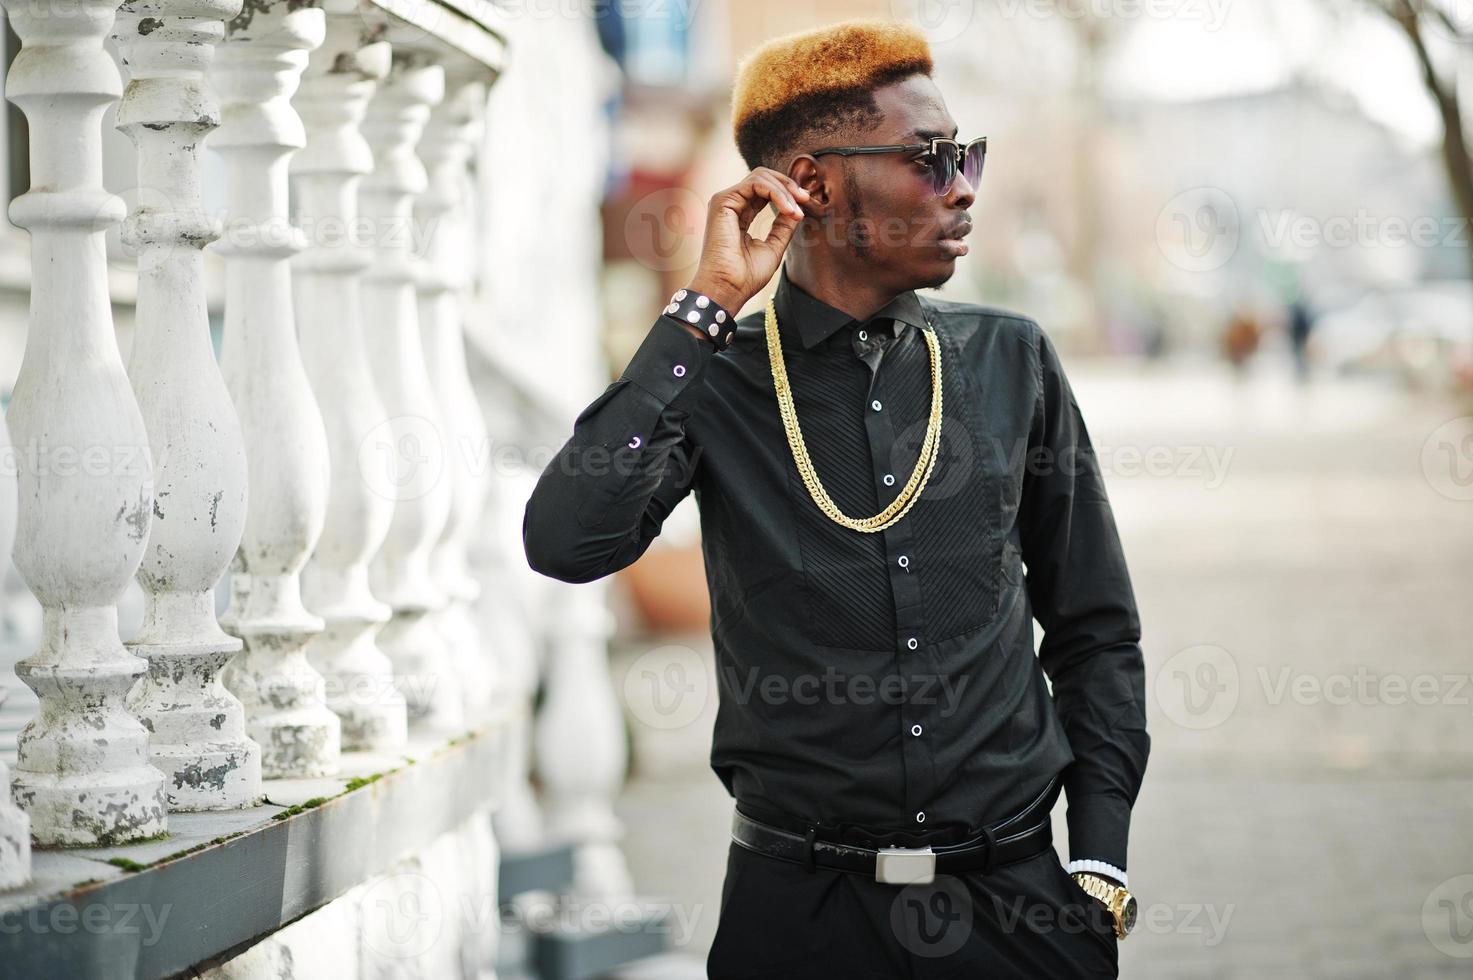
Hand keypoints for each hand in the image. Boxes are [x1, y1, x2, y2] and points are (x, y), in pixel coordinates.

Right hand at [687, 167, 808, 315]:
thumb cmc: (745, 277)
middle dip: (788, 185)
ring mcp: (725, 201)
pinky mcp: (722, 201)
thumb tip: (797, 208)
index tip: (805, 205)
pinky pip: (755, 183)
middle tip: (805, 199)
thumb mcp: (773, 247)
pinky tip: (787, 209)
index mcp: (740, 215)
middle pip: (763, 178)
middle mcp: (731, 205)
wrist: (727, 289)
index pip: (764, 191)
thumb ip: (783, 227)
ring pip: (760, 177)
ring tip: (796, 211)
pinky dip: (776, 192)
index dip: (787, 193)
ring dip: (784, 190)